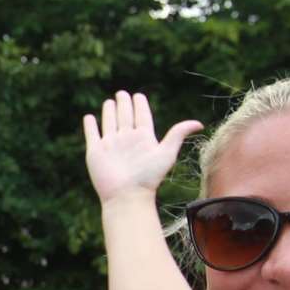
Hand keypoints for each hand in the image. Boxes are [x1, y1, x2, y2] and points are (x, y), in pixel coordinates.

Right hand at [82, 90, 202, 202]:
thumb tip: (200, 124)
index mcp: (143, 137)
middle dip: (123, 104)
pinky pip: (92, 134)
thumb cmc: (148, 177)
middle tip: (122, 93)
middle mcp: (126, 139)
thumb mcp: (167, 153)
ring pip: (109, 122)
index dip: (140, 104)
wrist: (127, 195)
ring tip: (109, 102)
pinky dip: (90, 125)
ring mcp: (110, 144)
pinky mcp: (95, 151)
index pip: (142, 115)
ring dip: (109, 111)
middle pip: (125, 115)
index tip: (138, 96)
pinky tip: (89, 117)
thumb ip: (178, 134)